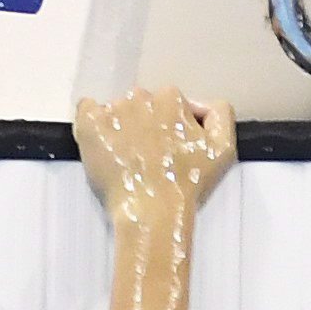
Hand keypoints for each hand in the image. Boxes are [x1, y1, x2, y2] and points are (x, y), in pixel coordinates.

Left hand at [75, 86, 236, 215]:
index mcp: (171, 98)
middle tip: (148, 158)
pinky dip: (94, 125)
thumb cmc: (187, 184)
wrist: (153, 212)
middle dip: (145, 126)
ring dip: (121, 130)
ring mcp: (113, 109)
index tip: (170, 151)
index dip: (170, 129)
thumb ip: (220, 115)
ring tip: (126, 160)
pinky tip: (103, 146)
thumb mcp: (223, 149)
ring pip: (117, 112)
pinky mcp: (89, 124)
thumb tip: (202, 107)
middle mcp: (141, 96)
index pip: (169, 105)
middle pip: (142, 106)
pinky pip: (87, 111)